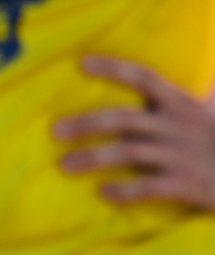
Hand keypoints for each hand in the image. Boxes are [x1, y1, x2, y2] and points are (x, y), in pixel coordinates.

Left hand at [54, 54, 214, 209]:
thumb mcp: (210, 109)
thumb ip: (197, 90)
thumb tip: (194, 73)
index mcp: (181, 103)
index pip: (143, 76)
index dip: (113, 67)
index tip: (81, 62)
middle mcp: (177, 125)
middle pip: (123, 118)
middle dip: (86, 123)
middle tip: (54, 131)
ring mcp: (181, 155)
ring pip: (128, 153)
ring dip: (93, 158)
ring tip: (64, 164)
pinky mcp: (188, 185)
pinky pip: (150, 187)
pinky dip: (126, 191)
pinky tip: (103, 192)